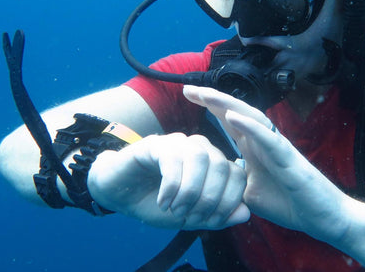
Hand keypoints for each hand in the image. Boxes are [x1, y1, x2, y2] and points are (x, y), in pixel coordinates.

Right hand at [87, 132, 249, 229]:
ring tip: (176, 210)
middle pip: (222, 166)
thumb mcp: (189, 216)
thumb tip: (245, 213)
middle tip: (191, 217)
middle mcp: (200, 148)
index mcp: (213, 164)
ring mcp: (179, 143)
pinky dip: (172, 186)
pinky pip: (174, 160)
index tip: (210, 222)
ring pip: (201, 159)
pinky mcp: (157, 143)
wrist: (119, 193)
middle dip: (210, 198)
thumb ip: (217, 216)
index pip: (237, 176)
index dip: (229, 201)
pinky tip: (163, 202)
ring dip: (191, 191)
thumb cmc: (156, 203)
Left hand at [183, 85, 358, 243]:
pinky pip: (268, 138)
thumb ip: (234, 182)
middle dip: (212, 99)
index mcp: (254, 148)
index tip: (188, 94)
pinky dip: (250, 126)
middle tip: (188, 88)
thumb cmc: (290, 203)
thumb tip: (215, 179)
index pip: (229, 121)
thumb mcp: (250, 193)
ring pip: (251, 117)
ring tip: (206, 94)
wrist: (321, 218)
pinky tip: (233, 116)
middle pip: (236, 112)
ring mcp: (277, 147)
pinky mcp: (289, 158)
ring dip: (228, 104)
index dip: (210, 106)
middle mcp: (264, 141)